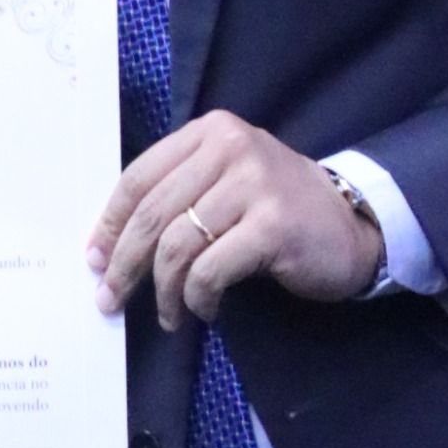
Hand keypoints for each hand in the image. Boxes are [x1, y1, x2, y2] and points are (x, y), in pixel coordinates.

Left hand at [89, 113, 380, 328]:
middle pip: (151, 213)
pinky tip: (203, 310)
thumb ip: (177, 195)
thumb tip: (111, 244)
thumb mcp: (225, 184)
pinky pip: (210, 271)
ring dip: (164, 291)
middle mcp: (231, 147)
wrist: (352, 227)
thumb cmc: (277, 211)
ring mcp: (254, 184)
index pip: (138, 177)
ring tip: (170, 315)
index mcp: (210, 132)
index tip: (95, 259)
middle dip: (124, 263)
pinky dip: (198, 298)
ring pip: (177, 245)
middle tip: (110, 298)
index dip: (109, 223)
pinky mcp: (272, 225)